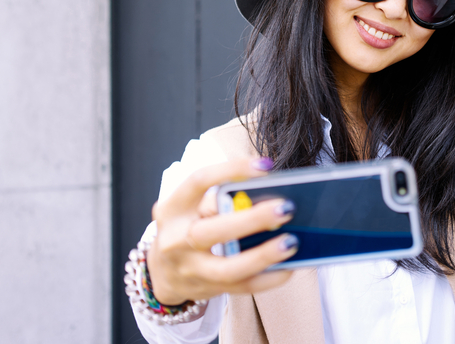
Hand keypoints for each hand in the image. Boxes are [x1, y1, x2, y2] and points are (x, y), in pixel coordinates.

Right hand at [145, 157, 298, 305]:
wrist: (163, 273)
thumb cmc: (186, 227)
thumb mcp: (190, 207)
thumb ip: (218, 197)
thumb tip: (268, 189)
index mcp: (174, 208)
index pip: (199, 181)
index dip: (231, 170)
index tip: (264, 166)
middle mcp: (177, 239)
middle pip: (213, 230)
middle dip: (252, 219)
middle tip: (285, 208)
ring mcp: (191, 269)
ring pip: (227, 267)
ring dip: (262, 255)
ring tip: (291, 242)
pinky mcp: (207, 289)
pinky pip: (241, 287)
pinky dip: (267, 279)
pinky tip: (288, 268)